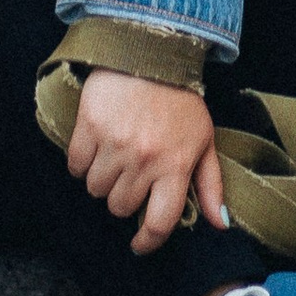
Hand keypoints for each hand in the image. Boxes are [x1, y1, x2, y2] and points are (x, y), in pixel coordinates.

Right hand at [65, 69, 229, 255]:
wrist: (152, 51)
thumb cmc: (180, 101)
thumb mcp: (204, 140)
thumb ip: (211, 185)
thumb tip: (220, 224)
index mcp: (176, 165)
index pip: (158, 222)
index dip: (147, 241)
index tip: (139, 244)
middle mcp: (145, 159)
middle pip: (120, 207)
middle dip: (124, 197)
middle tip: (131, 174)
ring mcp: (115, 143)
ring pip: (95, 189)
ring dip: (102, 179)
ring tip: (115, 156)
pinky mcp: (89, 126)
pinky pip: (75, 165)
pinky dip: (82, 161)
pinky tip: (96, 145)